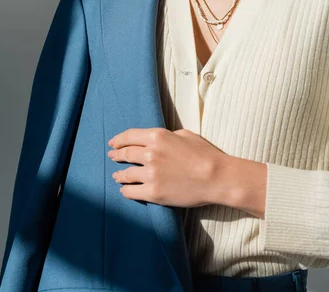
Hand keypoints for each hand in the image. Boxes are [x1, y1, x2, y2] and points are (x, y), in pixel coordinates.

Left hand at [107, 127, 227, 206]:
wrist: (215, 177)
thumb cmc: (204, 154)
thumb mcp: (184, 134)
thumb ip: (166, 136)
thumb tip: (156, 141)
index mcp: (157, 136)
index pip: (129, 136)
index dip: (119, 140)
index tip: (113, 143)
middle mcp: (150, 153)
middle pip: (125, 154)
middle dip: (116, 155)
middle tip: (112, 157)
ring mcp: (150, 174)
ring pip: (126, 174)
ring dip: (119, 175)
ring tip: (117, 176)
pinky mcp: (153, 192)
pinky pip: (131, 192)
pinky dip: (125, 190)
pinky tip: (124, 190)